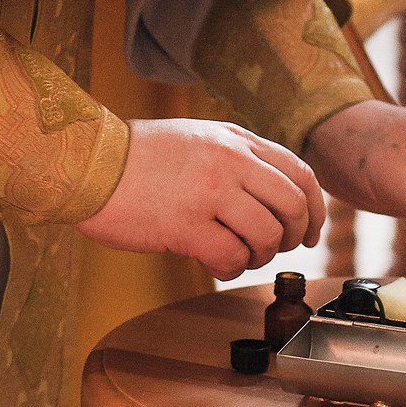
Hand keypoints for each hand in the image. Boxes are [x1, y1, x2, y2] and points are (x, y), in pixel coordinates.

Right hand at [78, 117, 325, 280]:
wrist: (90, 164)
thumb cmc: (137, 156)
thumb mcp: (197, 138)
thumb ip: (236, 158)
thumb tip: (272, 195)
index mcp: (236, 140)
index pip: (300, 174)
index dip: (315, 209)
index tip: (310, 232)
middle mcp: (230, 161)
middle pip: (293, 207)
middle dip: (293, 237)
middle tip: (274, 249)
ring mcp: (210, 192)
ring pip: (268, 236)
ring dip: (258, 255)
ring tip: (235, 253)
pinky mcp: (187, 225)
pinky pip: (232, 258)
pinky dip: (229, 268)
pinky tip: (211, 261)